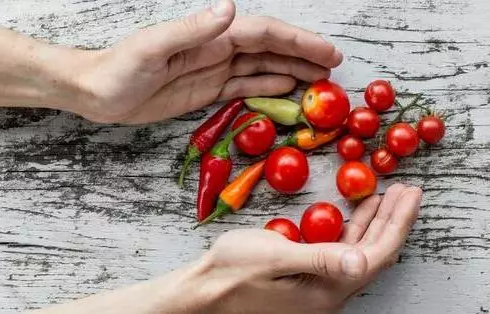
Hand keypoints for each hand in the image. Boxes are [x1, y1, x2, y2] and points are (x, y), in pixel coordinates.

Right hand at [32, 184, 421, 313]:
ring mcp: (318, 287)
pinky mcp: (306, 279)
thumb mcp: (272, 257)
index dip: (396, 222)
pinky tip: (355, 213)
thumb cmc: (230, 270)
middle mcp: (329, 291)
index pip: (376, 254)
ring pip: (359, 252)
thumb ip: (318, 257)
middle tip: (408, 189)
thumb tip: (360, 260)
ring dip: (374, 223)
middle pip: (373, 253)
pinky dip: (352, 229)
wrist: (203, 290)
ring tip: (389, 195)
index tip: (409, 193)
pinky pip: (340, 252)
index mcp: (327, 288)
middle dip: (392, 220)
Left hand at [57, 0, 342, 123]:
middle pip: (270, 49)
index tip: (326, 53)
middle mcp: (216, 50)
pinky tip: (286, 90)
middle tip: (334, 69)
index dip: (297, 41)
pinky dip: (268, 88)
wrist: (96, 92)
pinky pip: (244, 88)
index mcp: (208, 36)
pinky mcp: (205, 91)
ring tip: (320, 82)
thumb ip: (191, 30)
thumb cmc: (117, 69)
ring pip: (262, 68)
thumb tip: (230, 9)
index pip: (262, 34)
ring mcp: (213, 70)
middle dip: (303, 55)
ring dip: (291, 72)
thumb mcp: (152, 48)